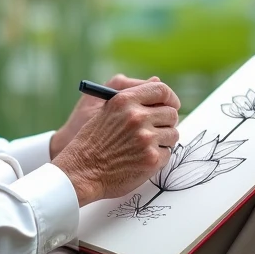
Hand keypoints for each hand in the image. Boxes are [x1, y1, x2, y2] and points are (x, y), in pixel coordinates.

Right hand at [52, 80, 180, 205]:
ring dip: (163, 141)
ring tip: (144, 147)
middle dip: (166, 123)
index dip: (170, 98)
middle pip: (171, 114)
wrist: (81, 171)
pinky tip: (140, 159)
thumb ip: (132, 97)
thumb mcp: (107, 110)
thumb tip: (157, 82)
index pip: (161, 90)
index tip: (171, 105)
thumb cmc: (93, 142)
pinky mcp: (152, 159)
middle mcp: (137, 117)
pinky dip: (158, 157)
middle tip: (157, 130)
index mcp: (125, 100)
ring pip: (173, 134)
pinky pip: (168, 154)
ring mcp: (146, 138)